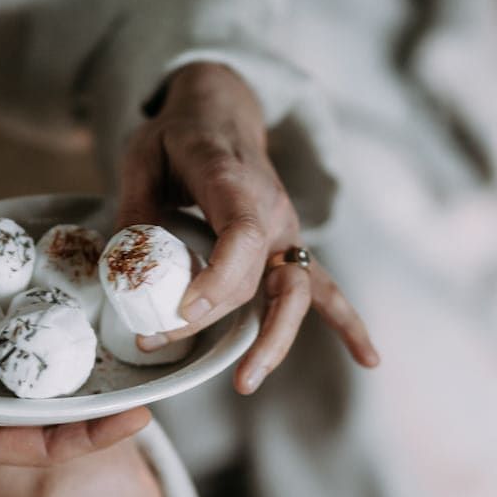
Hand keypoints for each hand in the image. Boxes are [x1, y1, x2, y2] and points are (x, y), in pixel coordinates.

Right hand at [0, 280, 149, 465]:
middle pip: (56, 410)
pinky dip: (52, 323)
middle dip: (107, 397)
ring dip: (87, 359)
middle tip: (157, 369)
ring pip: (45, 373)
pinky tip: (83, 297)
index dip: (91, 439)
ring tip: (136, 336)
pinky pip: (22, 335)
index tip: (141, 419)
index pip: (39, 447)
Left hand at [115, 61, 378, 392]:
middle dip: (215, 318)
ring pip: (296, 293)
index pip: (243, 237)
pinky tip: (369, 360)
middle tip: (161, 342)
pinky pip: (324, 289)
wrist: (223, 114)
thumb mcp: (143, 155)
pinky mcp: (289, 248)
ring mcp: (287, 232)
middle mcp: (272, 210)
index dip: (217, 280)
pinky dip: (348, 324)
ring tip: (247, 382)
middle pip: (258, 277)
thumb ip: (135, 206)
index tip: (181, 314)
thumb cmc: (180, 136)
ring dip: (276, 340)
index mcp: (235, 180)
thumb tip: (127, 265)